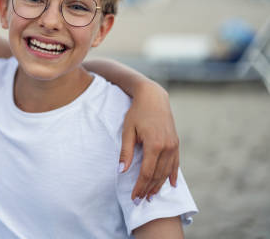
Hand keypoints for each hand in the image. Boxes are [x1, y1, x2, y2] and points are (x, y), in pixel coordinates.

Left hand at [120, 81, 178, 200]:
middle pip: (157, 175)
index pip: (146, 172)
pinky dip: (172, 175)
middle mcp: (167, 147)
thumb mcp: (127, 130)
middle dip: (148, 189)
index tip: (134, 197)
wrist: (153, 98)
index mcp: (154, 145)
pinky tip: (171, 185)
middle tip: (140, 200)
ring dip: (159, 185)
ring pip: (167, 171)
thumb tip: (122, 170)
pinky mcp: (176, 143)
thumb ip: (126, 151)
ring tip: (151, 195)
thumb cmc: (137, 112)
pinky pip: (175, 163)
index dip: (140, 186)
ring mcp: (174, 145)